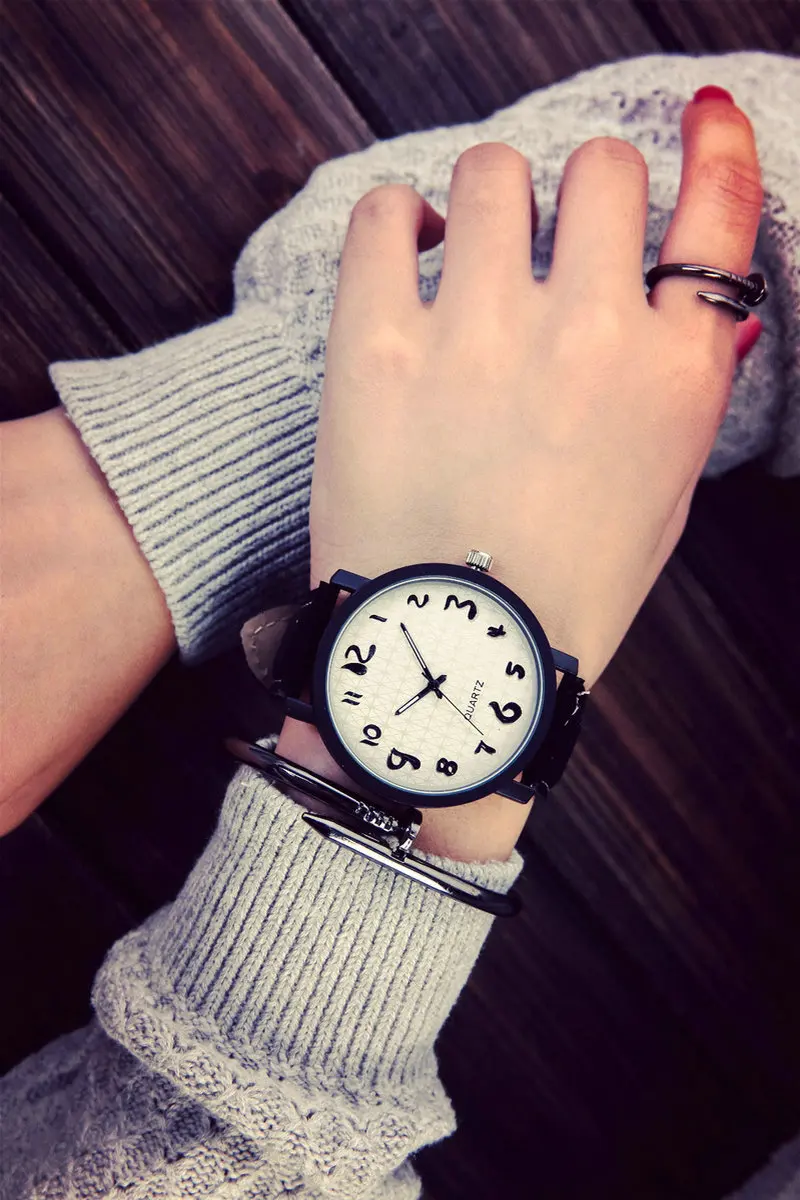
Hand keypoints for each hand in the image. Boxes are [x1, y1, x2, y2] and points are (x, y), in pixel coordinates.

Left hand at [277, 89, 763, 860]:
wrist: (451, 663)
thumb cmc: (561, 594)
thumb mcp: (660, 501)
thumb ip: (687, 393)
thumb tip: (706, 309)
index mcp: (671, 377)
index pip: (718, 214)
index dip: (714, 146)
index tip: (697, 119)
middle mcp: (588, 337)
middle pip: (600, 170)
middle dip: (582, 191)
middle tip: (550, 236)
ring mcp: (480, 335)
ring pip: (493, 171)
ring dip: (488, 197)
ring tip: (468, 245)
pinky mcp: (376, 348)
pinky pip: (384, 215)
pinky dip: (396, 217)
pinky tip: (403, 247)